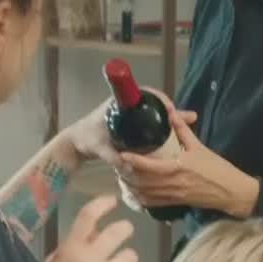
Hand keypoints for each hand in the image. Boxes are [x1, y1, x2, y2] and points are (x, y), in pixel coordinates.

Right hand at [29, 195, 145, 261]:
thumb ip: (75, 245)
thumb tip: (96, 230)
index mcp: (70, 249)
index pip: (88, 216)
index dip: (103, 204)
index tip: (113, 200)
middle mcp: (88, 260)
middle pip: (119, 231)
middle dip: (125, 230)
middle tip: (124, 235)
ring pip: (132, 256)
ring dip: (128, 261)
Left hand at [60, 89, 196, 167]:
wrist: (76, 143)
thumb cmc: (86, 139)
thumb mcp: (100, 148)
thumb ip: (113, 157)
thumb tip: (127, 167)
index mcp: (118, 104)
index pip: (144, 93)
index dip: (160, 99)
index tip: (172, 111)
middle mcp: (127, 107)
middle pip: (154, 104)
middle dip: (172, 112)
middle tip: (187, 119)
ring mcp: (131, 117)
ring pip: (155, 114)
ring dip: (170, 119)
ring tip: (185, 126)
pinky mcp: (133, 126)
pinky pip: (152, 123)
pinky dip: (164, 127)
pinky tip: (175, 137)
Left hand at [118, 110, 258, 216]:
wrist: (231, 192)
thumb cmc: (218, 169)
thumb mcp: (201, 147)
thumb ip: (183, 131)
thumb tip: (171, 114)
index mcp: (178, 167)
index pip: (149, 165)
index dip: (133, 160)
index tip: (122, 153)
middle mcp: (172, 184)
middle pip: (142, 182)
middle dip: (127, 174)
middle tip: (119, 165)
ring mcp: (174, 195)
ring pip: (145, 194)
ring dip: (132, 187)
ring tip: (123, 177)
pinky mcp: (177, 203)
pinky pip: (154, 203)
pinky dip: (142, 199)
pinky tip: (136, 192)